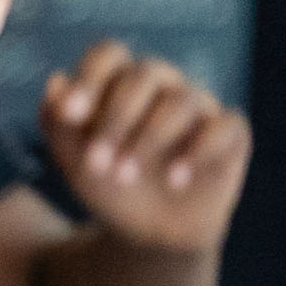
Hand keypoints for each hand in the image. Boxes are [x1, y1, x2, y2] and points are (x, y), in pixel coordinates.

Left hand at [45, 41, 252, 260]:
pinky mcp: (230, 134)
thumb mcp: (74, 159)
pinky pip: (224, 126)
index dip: (90, 78)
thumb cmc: (109, 183)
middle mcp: (164, 86)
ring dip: (148, 139)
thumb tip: (55, 80)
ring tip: (125, 178)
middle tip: (96, 165)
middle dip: (115, 118)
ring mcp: (199, 107)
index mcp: (121, 84)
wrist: (145, 231)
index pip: (109, 55)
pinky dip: (197, 152)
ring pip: (180, 101)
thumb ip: (58, 123)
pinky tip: (175, 181)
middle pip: (144, 74)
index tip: (69, 115)